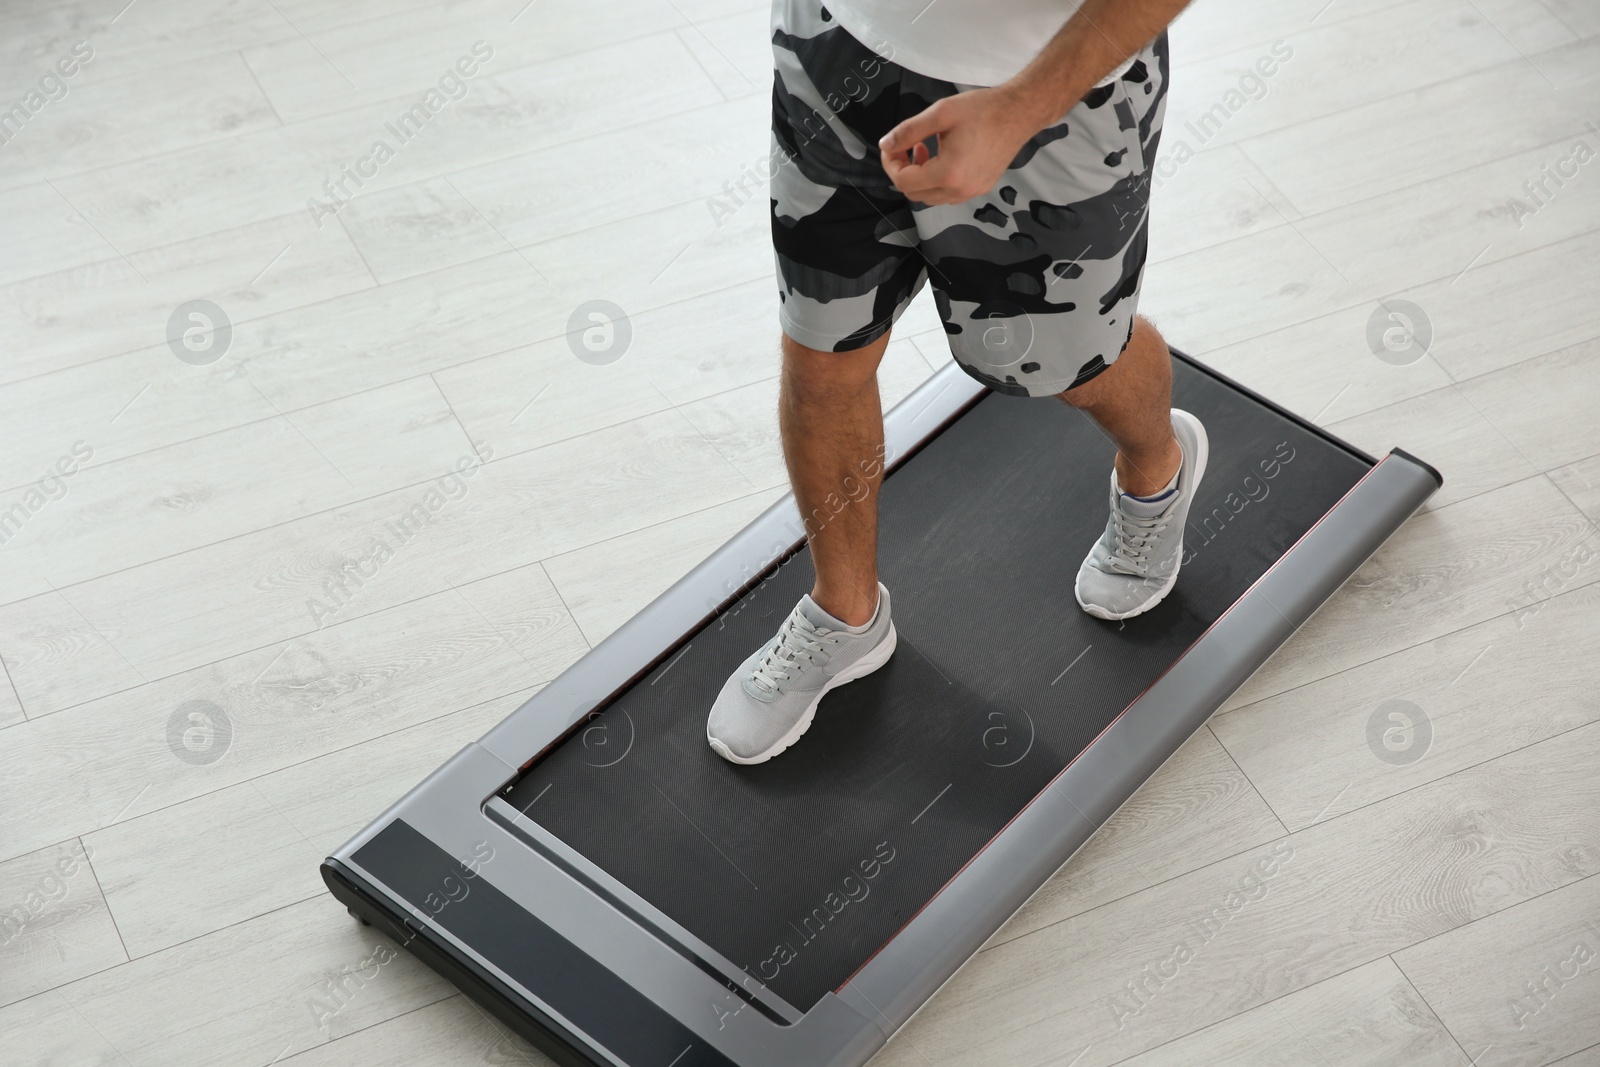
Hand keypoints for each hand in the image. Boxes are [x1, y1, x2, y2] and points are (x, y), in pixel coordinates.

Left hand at [878, 86, 1043, 204]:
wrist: (1020, 112)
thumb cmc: (984, 110)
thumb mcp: (940, 113)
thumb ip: (907, 131)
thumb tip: (886, 144)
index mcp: (948, 173)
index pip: (904, 182)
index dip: (891, 164)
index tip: (892, 145)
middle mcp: (960, 190)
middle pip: (914, 193)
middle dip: (904, 170)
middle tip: (908, 145)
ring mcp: (971, 192)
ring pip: (930, 196)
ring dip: (920, 176)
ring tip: (926, 147)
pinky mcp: (980, 188)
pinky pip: (947, 194)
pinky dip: (936, 180)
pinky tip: (943, 156)